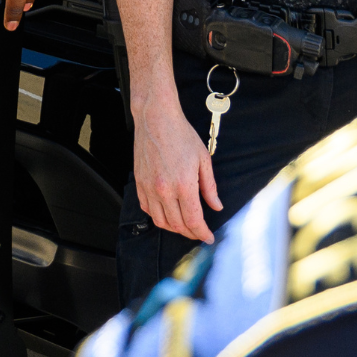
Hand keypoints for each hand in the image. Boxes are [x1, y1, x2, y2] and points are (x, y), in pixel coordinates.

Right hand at [130, 87, 221, 240]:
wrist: (157, 119)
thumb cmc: (181, 135)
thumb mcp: (203, 159)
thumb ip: (210, 187)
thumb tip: (216, 206)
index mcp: (183, 185)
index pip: (193, 220)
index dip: (202, 233)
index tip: (208, 238)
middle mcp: (164, 190)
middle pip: (177, 224)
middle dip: (191, 233)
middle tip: (199, 232)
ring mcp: (149, 188)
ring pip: (161, 221)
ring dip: (174, 228)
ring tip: (185, 226)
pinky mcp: (140, 183)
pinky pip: (147, 209)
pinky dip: (158, 217)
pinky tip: (167, 214)